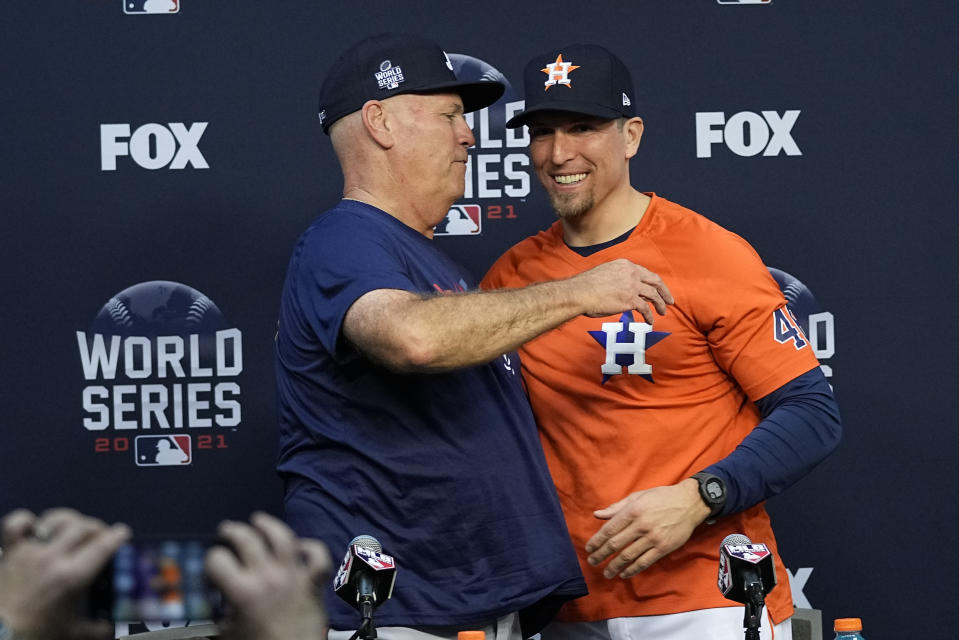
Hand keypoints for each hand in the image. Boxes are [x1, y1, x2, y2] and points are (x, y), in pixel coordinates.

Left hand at [0, 508, 129, 639]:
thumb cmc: (36, 632)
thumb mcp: (72, 632)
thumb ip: (97, 629)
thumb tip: (112, 630)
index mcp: (72, 576)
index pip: (103, 546)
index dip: (118, 535)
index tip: (123, 533)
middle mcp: (53, 558)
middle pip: (84, 527)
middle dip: (98, 527)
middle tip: (101, 533)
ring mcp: (30, 551)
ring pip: (57, 519)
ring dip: (69, 520)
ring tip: (72, 527)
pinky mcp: (11, 550)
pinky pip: (16, 524)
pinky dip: (26, 521)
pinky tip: (35, 526)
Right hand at [205, 512, 329, 639]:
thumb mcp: (229, 631)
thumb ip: (222, 610)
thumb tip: (217, 596)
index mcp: (243, 591)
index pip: (217, 559)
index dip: (210, 560)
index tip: (211, 566)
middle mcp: (268, 577)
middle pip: (247, 538)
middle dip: (232, 531)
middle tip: (227, 531)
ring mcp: (293, 576)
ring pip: (282, 537)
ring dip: (268, 525)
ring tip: (259, 520)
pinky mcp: (312, 582)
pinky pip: (318, 556)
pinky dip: (311, 547)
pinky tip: (300, 545)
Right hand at [569, 259, 673, 323]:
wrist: (579, 293)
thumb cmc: (586, 286)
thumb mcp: (604, 274)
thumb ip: (618, 279)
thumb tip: (624, 291)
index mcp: (625, 265)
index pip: (645, 273)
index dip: (653, 282)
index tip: (657, 288)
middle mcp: (631, 273)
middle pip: (655, 281)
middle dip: (665, 291)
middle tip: (670, 300)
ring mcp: (632, 286)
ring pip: (654, 295)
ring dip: (660, 304)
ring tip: (663, 312)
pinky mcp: (630, 300)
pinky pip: (645, 308)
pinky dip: (649, 316)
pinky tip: (650, 321)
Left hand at [585, 479, 708, 578]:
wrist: (689, 503)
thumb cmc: (661, 498)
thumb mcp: (637, 497)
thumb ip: (616, 507)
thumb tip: (597, 515)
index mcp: (633, 511)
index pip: (609, 529)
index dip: (597, 541)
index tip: (589, 548)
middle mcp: (641, 525)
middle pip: (616, 544)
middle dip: (601, 555)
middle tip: (592, 562)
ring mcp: (653, 538)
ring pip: (628, 556)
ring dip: (614, 566)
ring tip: (606, 572)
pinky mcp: (663, 548)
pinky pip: (644, 562)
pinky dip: (632, 570)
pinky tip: (624, 574)